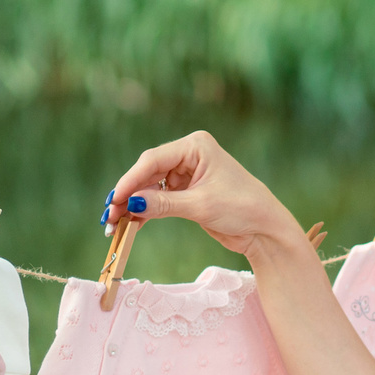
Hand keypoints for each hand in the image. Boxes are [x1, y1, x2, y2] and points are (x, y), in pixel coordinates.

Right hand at [106, 132, 299, 256]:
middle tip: (109, 217)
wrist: (264, 229)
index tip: (114, 200)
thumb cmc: (242, 208)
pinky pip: (158, 199)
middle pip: (147, 173)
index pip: (153, 160)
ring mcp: (186, 174)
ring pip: (150, 187)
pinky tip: (130, 225)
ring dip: (133, 206)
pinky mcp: (186, 193)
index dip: (130, 181)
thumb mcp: (201, 206)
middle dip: (128, 195)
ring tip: (115, 225)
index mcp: (195, 146)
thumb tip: (130, 205)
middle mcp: (189, 155)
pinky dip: (145, 212)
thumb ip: (163, 204)